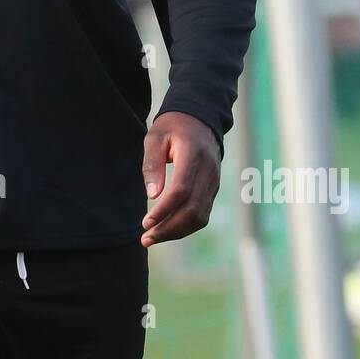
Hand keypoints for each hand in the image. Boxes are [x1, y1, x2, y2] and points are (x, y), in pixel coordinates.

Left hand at [140, 111, 220, 247]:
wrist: (200, 119)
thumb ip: (152, 164)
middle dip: (168, 229)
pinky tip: (167, 230)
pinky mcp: (213, 189)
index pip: (181, 190)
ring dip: (177, 232)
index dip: (163, 210)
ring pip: (200, 217)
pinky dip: (186, 226)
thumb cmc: (172, 127)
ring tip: (153, 238)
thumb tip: (152, 196)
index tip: (145, 223)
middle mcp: (208, 171)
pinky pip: (203, 214)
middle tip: (145, 239)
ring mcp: (214, 181)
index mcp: (193, 155)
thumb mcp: (155, 137)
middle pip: (192, 210)